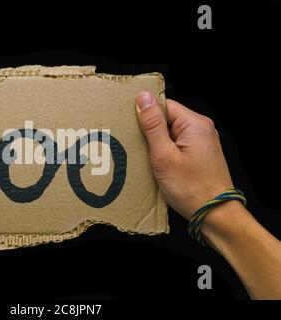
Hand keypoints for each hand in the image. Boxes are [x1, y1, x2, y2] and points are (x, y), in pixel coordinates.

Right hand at [135, 91, 233, 218]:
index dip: (146, 115)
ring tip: (147, 159)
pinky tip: (158, 166)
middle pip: (167, 119)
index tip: (132, 129)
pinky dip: (165, 153)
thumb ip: (153, 125)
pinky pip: (177, 145)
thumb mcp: (164, 155)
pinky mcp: (200, 155)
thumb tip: (143, 97)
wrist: (215, 214)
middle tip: (137, 147)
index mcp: (195, 124)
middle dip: (150, 132)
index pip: (164, 106)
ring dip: (157, 144)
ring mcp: (202, 142)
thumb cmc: (190, 188)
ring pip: (171, 134)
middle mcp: (202, 129)